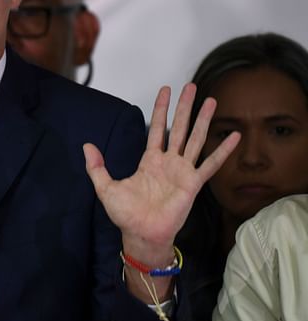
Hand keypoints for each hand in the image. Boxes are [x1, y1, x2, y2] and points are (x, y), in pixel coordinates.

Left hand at [84, 83, 239, 262]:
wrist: (141, 234)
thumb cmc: (126, 214)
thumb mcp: (105, 187)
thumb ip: (97, 167)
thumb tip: (87, 146)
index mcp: (150, 161)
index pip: (157, 128)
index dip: (161, 109)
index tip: (166, 90)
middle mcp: (168, 162)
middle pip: (179, 127)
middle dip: (185, 107)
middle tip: (191, 86)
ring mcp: (182, 171)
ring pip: (196, 139)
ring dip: (203, 120)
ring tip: (211, 101)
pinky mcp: (193, 183)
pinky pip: (210, 164)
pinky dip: (222, 151)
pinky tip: (233, 137)